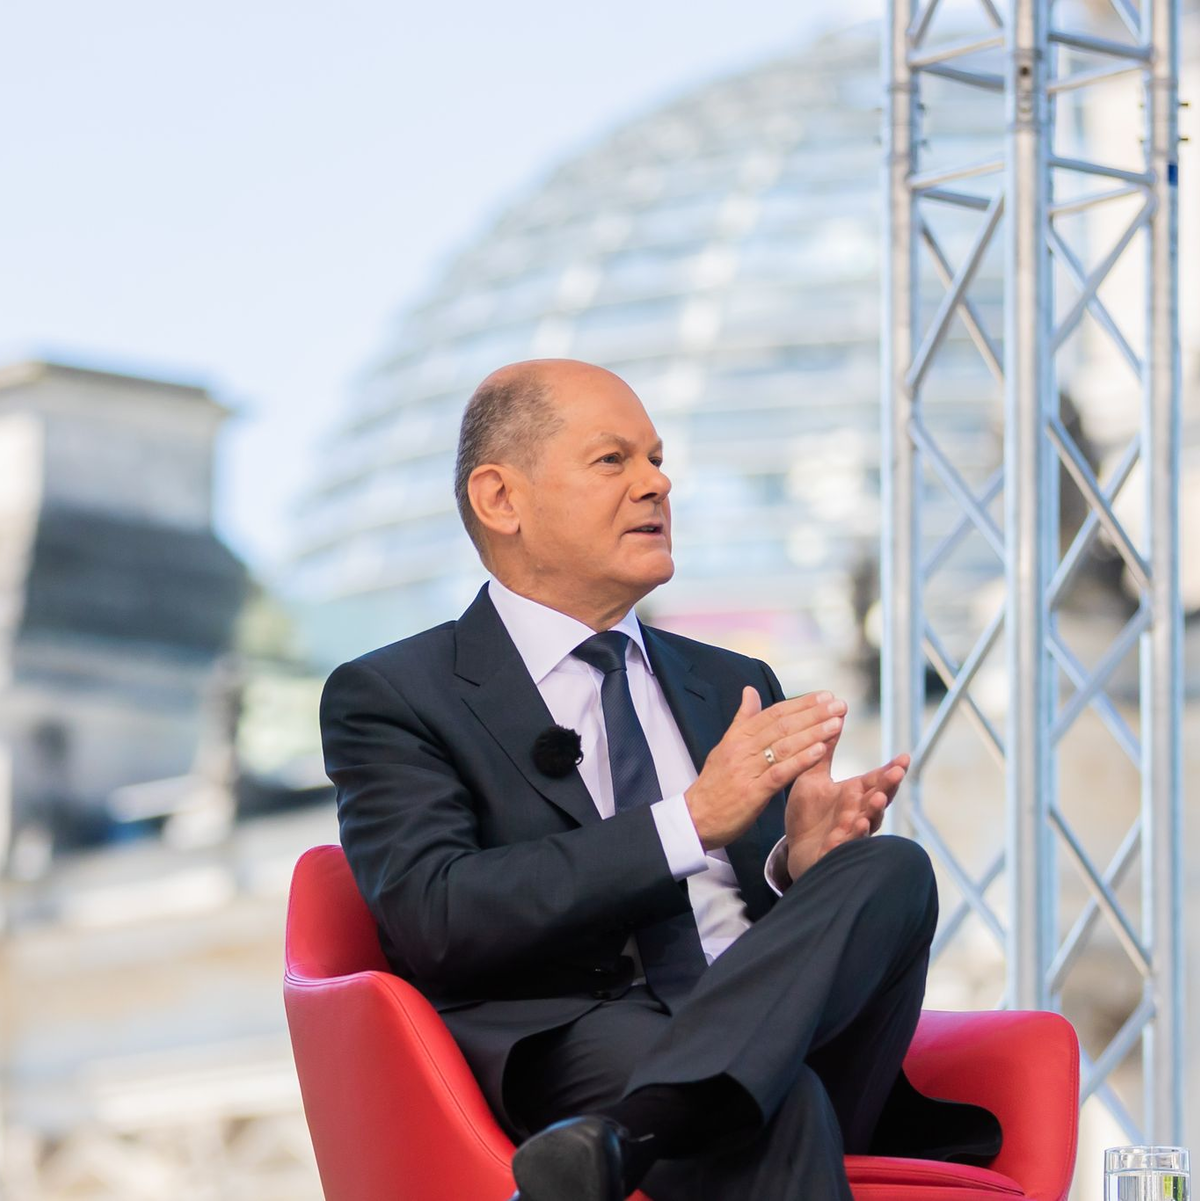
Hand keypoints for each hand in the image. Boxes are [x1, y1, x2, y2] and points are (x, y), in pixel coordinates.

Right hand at [685, 688, 846, 850]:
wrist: (694, 819)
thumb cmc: (713, 785)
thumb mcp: (724, 747)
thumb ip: (742, 720)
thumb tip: (750, 691)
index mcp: (737, 737)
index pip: (773, 714)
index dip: (800, 704)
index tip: (825, 696)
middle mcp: (742, 749)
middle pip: (782, 726)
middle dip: (813, 714)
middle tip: (838, 704)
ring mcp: (747, 770)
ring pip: (784, 746)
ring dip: (813, 733)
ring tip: (836, 722)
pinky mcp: (752, 792)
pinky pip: (780, 773)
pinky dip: (801, 760)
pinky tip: (820, 750)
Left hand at [784, 734, 909, 881]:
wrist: (796, 850)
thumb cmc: (809, 814)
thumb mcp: (813, 777)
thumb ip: (824, 751)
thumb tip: (834, 715)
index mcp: (855, 794)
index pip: (878, 780)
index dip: (892, 770)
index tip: (904, 756)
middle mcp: (858, 812)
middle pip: (878, 798)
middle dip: (888, 786)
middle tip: (896, 772)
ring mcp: (850, 832)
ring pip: (867, 821)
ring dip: (873, 810)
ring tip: (877, 797)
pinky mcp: (835, 849)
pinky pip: (846, 842)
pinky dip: (852, 834)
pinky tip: (857, 824)